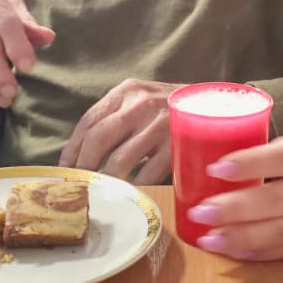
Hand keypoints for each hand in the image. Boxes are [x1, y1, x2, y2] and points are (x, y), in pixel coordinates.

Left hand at [60, 79, 177, 182]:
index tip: (65, 168)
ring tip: (103, 190)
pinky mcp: (178, 145)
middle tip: (80, 184)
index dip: (72, 148)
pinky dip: (136, 186)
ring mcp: (162, 124)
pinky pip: (147, 174)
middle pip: (98, 138)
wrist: (217, 106)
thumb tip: (80, 153)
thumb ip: (115, 117)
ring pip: (120, 160)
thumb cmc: (170, 109)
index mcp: (127, 91)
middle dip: (84, 165)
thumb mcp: (141, 101)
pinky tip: (133, 191)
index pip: (89, 120)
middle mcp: (142, 103)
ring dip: (107, 180)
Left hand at [186, 128, 282, 260]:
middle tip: (199, 211)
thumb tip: (244, 160)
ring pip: (279, 230)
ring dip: (240, 237)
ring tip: (208, 239)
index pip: (282, 155)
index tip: (216, 168)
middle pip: (273, 199)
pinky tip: (237, 254)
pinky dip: (263, 253)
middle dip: (232, 208)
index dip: (248, 162)